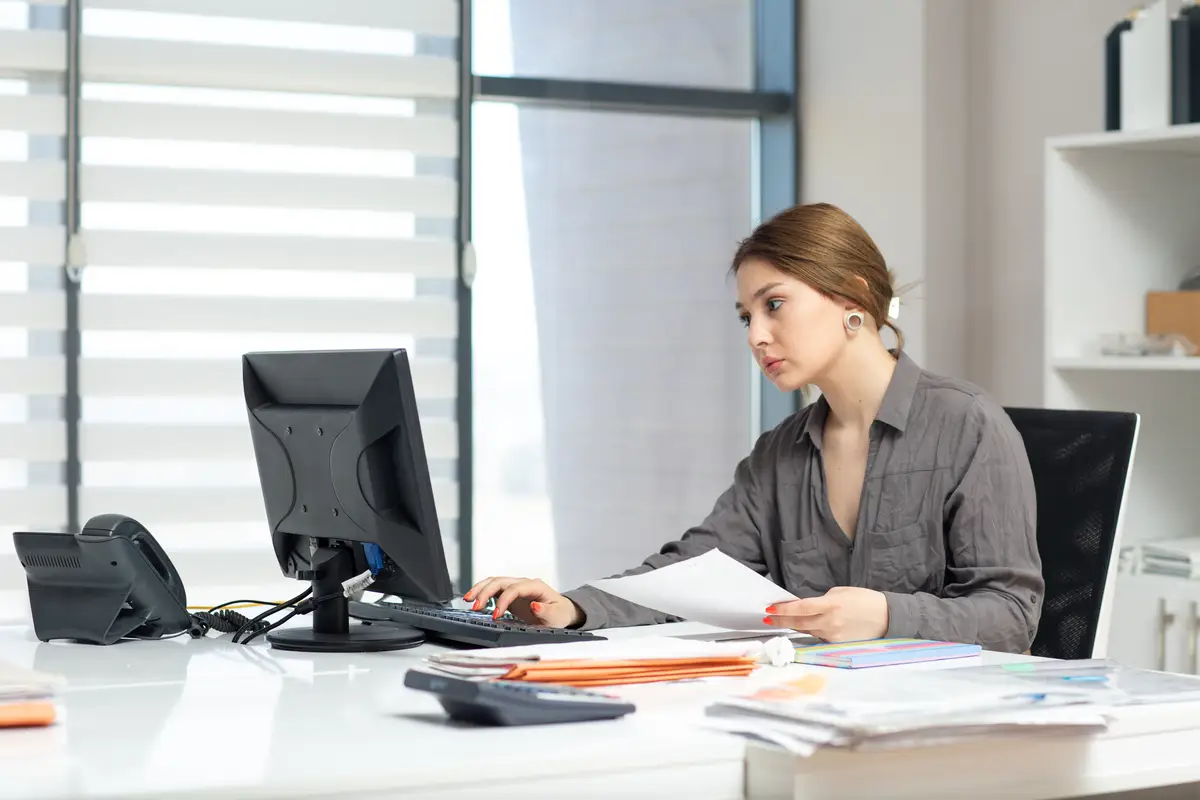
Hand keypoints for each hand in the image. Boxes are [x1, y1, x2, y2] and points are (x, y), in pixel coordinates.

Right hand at [464, 576, 583, 628]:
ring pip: (494, 582)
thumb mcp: (556, 616)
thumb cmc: (559, 614)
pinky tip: (474, 601)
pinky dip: (483, 593)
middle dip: (485, 592)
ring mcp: (515, 587)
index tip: (496, 615)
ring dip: (480, 589)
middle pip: (500, 581)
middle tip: (474, 606)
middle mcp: (523, 583)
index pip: (514, 588)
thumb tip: (534, 605)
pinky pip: (494, 589)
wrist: (560, 612)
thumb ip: (546, 611)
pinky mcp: (510, 594)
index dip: (503, 601)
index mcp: (535, 586)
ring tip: (468, 600)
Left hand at [763, 586, 888, 641]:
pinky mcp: (837, 643)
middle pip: (798, 624)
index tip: (769, 609)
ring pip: (807, 631)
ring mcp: (833, 635)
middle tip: (768, 618)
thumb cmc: (864, 599)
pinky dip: (811, 631)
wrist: (886, 617)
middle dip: (781, 621)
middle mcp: (829, 622)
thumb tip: (807, 607)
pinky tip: (806, 627)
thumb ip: (821, 600)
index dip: (783, 610)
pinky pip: (819, 637)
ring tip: (783, 621)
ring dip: (795, 626)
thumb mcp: (840, 592)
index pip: (800, 608)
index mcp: (829, 605)